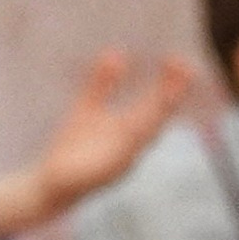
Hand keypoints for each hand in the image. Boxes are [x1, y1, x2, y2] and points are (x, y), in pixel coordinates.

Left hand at [0, 49, 197, 237]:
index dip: (171, 85)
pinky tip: (131, 127)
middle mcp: (132, 148)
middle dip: (171, 96)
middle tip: (186, 68)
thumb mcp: (88, 109)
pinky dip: (127, 143)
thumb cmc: (74, 148)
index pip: (158, 106)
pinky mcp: (100, 175)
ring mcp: (119, 162)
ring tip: (170, 93)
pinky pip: (118, 158)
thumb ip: (102, 84)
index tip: (182, 61)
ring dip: (157, 116)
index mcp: (132, 133)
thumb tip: (118, 54)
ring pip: (143, 137)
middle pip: (157, 119)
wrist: (52, 185)